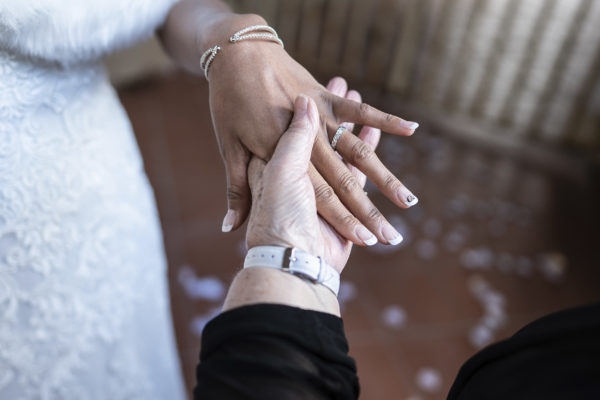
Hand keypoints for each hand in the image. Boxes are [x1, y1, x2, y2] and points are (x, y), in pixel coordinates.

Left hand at [208, 14, 417, 246]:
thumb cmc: (228, 105)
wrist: (239, 53)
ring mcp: (320, 125)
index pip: (317, 199)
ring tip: (410, 198)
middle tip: (392, 233)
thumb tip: (228, 227)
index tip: (363, 242)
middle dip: (370, 213)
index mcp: (281, 164)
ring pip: (358, 157)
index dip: (342, 220)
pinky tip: (411, 129)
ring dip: (385, 181)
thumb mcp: (231, 148)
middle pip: (344, 184)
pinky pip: (360, 115)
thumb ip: (238, 189)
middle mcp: (305, 148)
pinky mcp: (330, 104)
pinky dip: (383, 123)